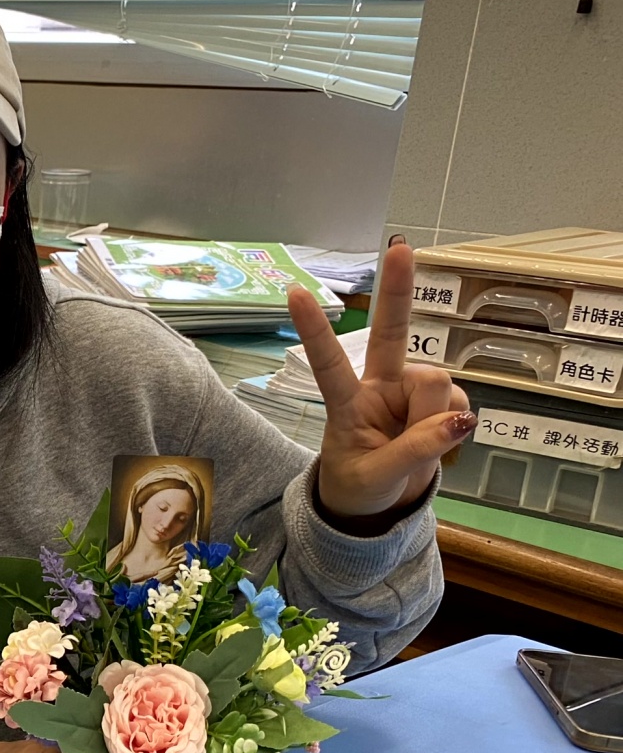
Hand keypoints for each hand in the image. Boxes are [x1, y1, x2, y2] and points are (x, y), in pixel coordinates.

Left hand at [292, 240, 473, 530]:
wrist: (378, 505)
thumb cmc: (360, 486)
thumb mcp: (375, 478)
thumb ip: (413, 451)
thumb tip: (461, 420)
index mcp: (345, 402)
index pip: (327, 362)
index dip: (314, 330)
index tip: (292, 292)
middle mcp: (379, 386)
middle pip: (391, 333)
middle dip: (398, 290)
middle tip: (401, 247)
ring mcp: (410, 391)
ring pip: (436, 386)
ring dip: (434, 422)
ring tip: (414, 448)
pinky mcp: (440, 403)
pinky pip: (458, 406)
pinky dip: (453, 428)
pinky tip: (437, 440)